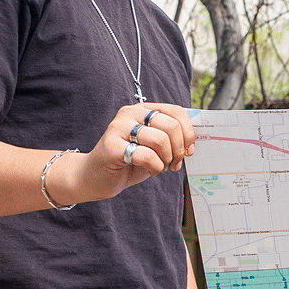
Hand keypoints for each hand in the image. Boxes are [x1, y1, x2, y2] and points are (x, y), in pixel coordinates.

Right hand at [55, 103, 196, 203]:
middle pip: (171, 125)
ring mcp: (118, 127)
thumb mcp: (154, 147)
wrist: (96, 178)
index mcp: (142, 110)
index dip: (188, 132)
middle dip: (179, 149)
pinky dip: (155, 167)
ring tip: (160, 167)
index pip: (176, 111)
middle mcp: (130, 113)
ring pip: (160, 140)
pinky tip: (150, 170)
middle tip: (174, 163)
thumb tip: (193, 141)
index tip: (189, 150)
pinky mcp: (111, 145)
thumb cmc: (129, 162)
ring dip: (166, 159)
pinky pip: (146, 155)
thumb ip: (171, 138)